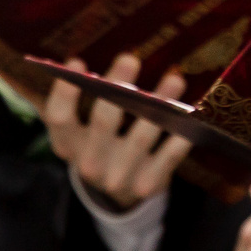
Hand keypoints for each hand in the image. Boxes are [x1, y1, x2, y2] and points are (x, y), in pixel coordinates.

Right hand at [41, 54, 192, 210]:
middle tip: (131, 58)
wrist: (118, 195)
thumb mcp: (78, 130)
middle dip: (117, 88)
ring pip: (141, 137)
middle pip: (103, 121)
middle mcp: (89, 163)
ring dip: (159, 105)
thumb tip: (70, 55)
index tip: (77, 61)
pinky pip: (167, 158)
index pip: (59, 118)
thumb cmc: (98, 144)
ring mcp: (118, 177)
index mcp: (67, 143)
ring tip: (175, 78)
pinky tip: (191, 116)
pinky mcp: (147, 184)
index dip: (65, 92)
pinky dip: (179, 137)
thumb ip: (71, 100)